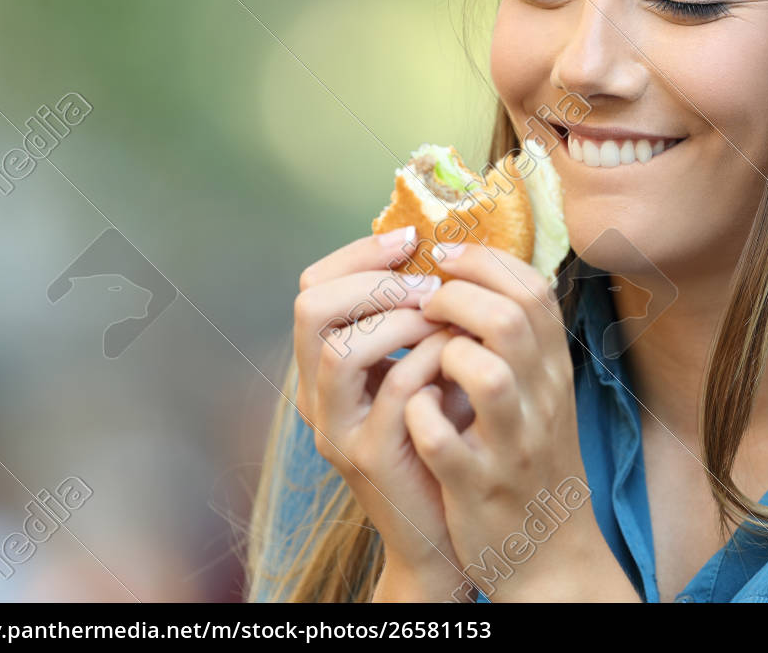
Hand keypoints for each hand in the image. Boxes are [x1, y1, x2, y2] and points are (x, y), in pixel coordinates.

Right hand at [293, 226, 474, 599]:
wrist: (441, 529)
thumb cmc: (442, 437)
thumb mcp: (424, 366)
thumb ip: (419, 319)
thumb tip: (445, 250)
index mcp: (324, 366)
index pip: (313, 287)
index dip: (358, 254)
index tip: (410, 239)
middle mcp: (316, 393)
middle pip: (310, 307)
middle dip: (373, 279)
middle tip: (427, 281)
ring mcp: (337, 426)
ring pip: (339, 347)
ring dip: (398, 318)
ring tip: (441, 316)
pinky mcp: (369, 456)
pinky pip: (392, 389)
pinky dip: (428, 359)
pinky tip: (457, 354)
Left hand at [406, 243, 631, 601]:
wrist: (551, 554)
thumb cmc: (531, 460)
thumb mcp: (539, 391)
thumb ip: (517, 338)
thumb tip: (476, 272)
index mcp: (553, 370)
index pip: (532, 289)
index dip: (483, 261)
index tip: (443, 258)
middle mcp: (541, 401)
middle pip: (510, 318)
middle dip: (455, 297)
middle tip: (424, 305)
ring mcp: (511, 445)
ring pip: (486, 373)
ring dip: (442, 352)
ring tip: (421, 356)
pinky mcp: (478, 488)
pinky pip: (441, 439)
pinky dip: (418, 417)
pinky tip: (410, 412)